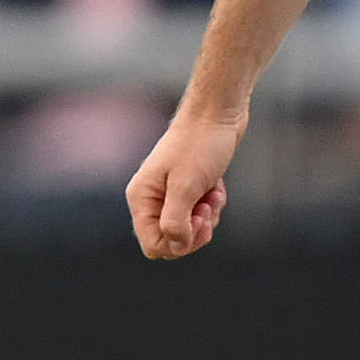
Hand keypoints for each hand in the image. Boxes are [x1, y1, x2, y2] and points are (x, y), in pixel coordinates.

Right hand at [127, 103, 241, 258]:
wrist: (217, 113)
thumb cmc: (199, 144)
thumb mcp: (186, 186)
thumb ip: (175, 221)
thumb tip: (175, 246)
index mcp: (142, 198)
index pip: (153, 244)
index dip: (178, 243)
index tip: (198, 222)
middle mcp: (152, 199)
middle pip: (171, 240)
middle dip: (195, 231)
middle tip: (206, 209)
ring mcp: (170, 194)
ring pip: (188, 229)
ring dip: (207, 217)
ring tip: (213, 193)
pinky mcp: (188, 189)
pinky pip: (199, 215)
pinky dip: (212, 205)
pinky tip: (216, 188)